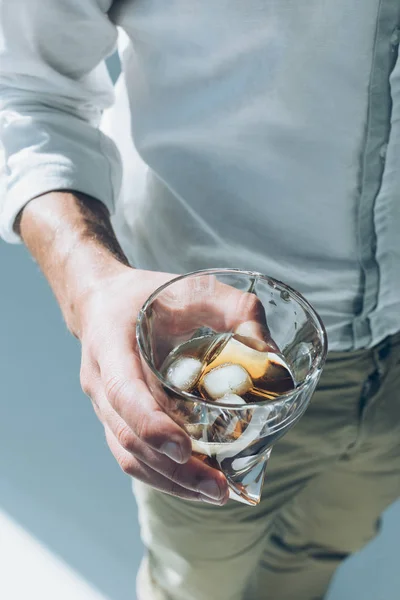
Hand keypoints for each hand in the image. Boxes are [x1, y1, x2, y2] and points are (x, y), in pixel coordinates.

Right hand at [77, 267, 271, 504]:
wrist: (103, 301)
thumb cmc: (151, 294)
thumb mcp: (195, 287)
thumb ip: (237, 309)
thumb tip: (273, 355)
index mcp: (110, 343)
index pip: (123, 392)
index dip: (151, 425)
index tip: (186, 449)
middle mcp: (99, 379)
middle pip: (127, 438)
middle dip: (172, 469)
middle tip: (218, 488)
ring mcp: (102, 404)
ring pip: (127, 455)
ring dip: (169, 482)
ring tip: (214, 494)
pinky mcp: (114, 417)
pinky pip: (130, 455)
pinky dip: (161, 475)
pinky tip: (195, 484)